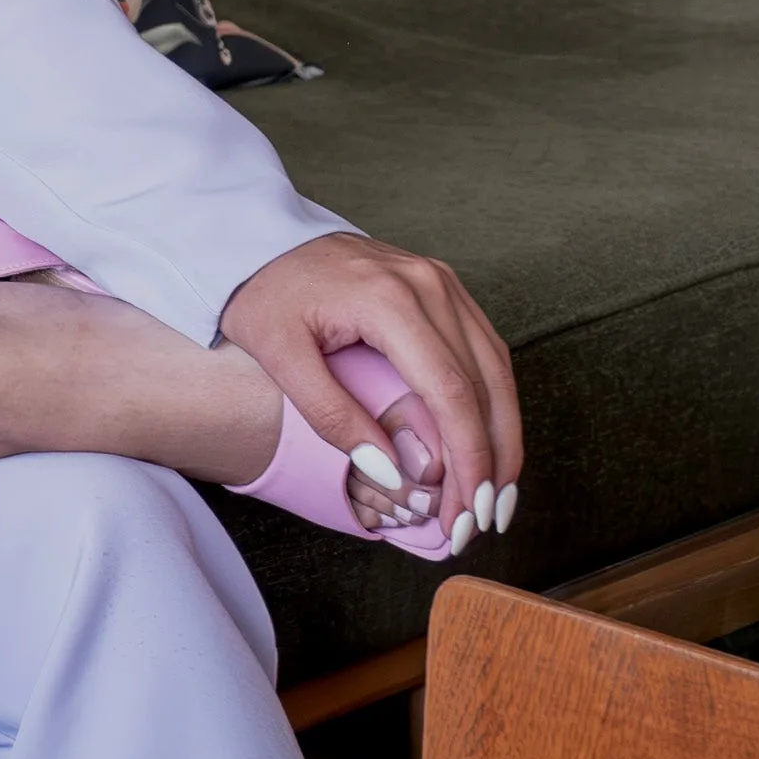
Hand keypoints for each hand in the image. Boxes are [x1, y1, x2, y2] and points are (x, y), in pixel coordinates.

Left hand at [222, 233, 521, 542]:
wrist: (256, 239)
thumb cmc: (262, 295)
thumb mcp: (280, 357)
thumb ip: (333, 416)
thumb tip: (391, 475)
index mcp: (389, 299)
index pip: (449, 391)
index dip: (466, 459)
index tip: (465, 512)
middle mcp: (429, 284)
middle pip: (485, 384)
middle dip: (491, 460)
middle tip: (482, 519)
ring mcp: (441, 281)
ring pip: (496, 368)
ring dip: (502, 435)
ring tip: (494, 495)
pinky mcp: (443, 287)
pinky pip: (485, 349)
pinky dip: (493, 402)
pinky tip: (488, 445)